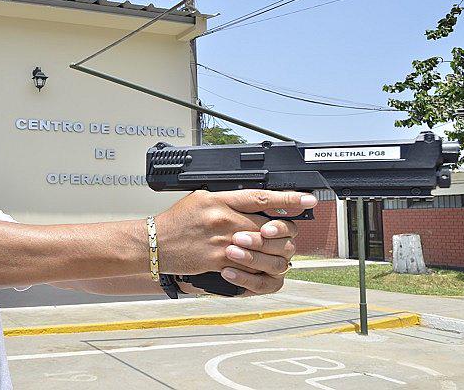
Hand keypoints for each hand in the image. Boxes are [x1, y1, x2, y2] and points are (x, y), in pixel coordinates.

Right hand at [154, 189, 316, 290]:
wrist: (154, 244)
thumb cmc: (176, 221)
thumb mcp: (201, 198)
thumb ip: (228, 198)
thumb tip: (255, 199)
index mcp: (220, 200)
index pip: (262, 197)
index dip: (289, 198)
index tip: (308, 199)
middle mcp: (224, 220)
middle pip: (270, 226)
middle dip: (284, 232)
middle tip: (285, 234)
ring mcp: (223, 242)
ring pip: (264, 249)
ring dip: (273, 252)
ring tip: (273, 251)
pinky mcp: (218, 261)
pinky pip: (249, 266)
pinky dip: (256, 266)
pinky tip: (255, 263)